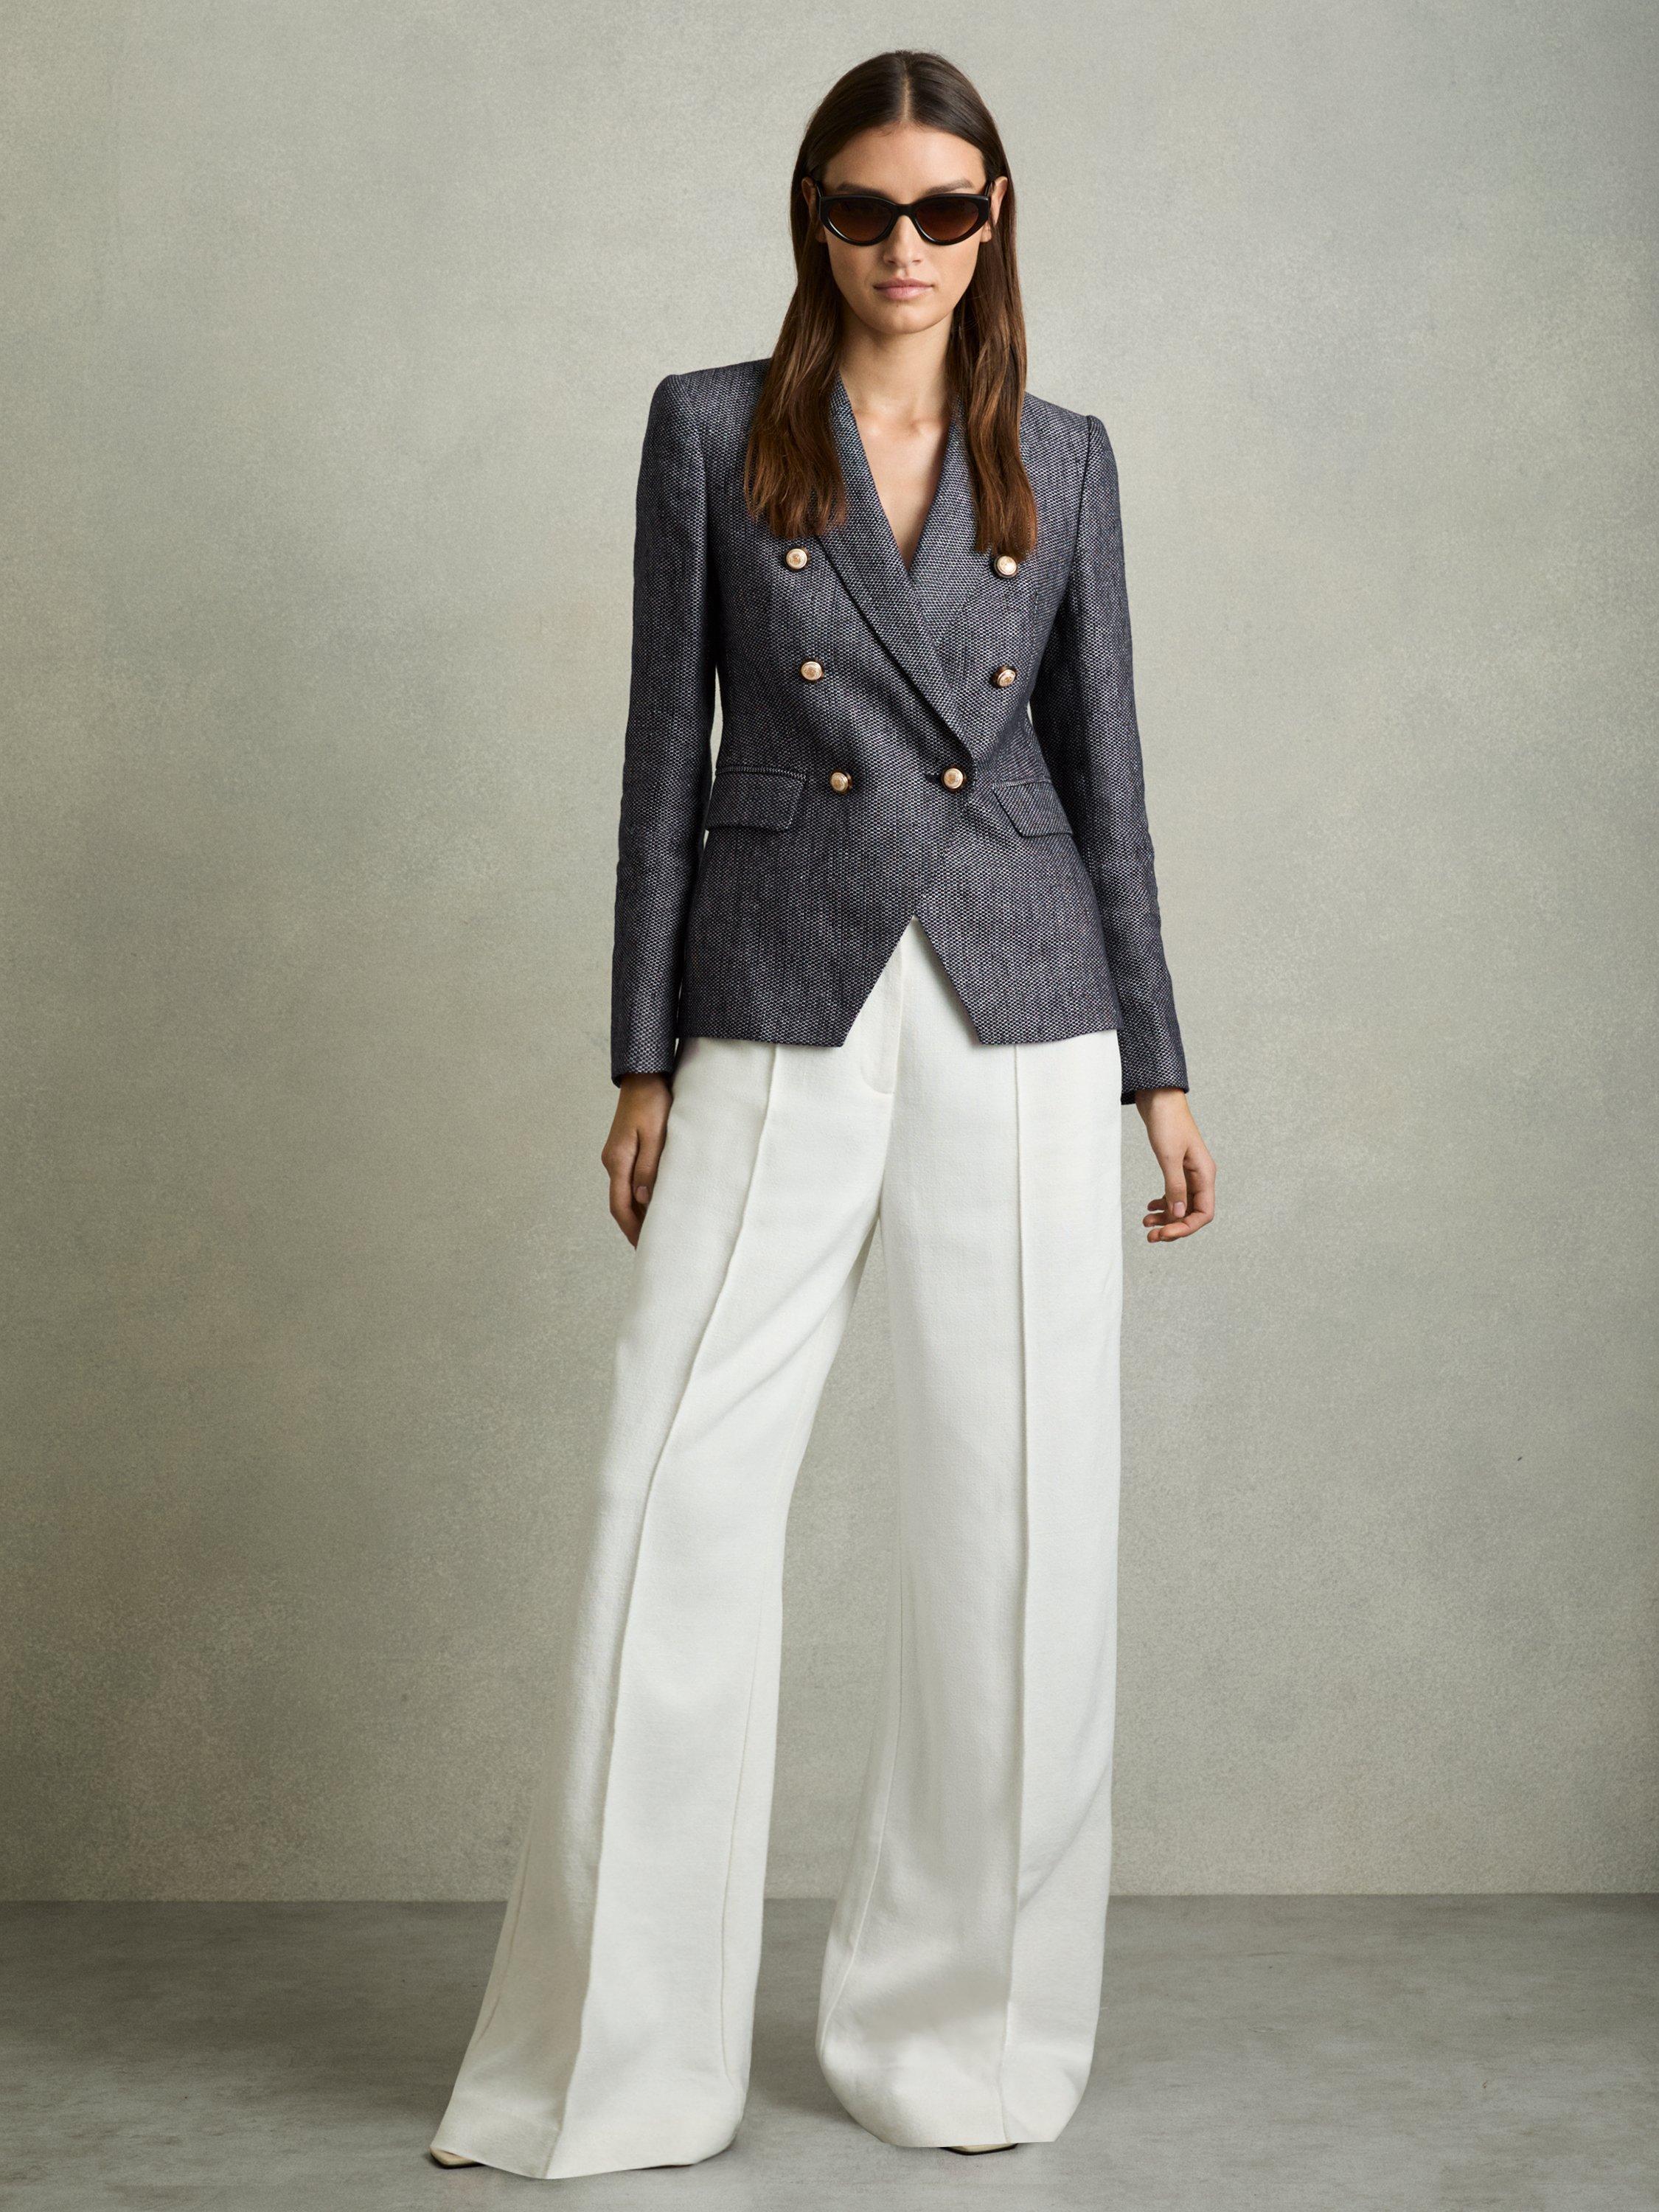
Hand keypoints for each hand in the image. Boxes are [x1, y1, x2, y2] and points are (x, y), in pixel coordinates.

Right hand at [602, 1073, 672, 1245]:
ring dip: (637, 1213)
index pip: (620, 1205)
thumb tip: (643, 1200)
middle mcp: (612, 1161)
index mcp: (617, 1160)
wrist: (643, 1077)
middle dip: (633, 1227)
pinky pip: (629, 1180)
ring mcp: (616, 1155)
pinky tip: (652, 1203)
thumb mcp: (656, 1136)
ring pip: (624, 1193)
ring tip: (654, 1231)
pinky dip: (639, 1197)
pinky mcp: (624, 1149)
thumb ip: (649, 1168)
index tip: (643, 1249)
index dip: (631, 1229)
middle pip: (620, 1203)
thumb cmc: (653, 1103)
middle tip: (651, 1248)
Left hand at [1134, 1089, 1215, 1242]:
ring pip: (1182, 1205)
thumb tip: (1179, 1214)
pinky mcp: (1176, 1167)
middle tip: (1150, 1237)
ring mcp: (1189, 1172)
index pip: (1204, 1213)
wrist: (1158, 1097)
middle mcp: (1200, 1176)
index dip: (1185, 1228)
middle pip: (1192, 1213)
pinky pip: (1174, 1193)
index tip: (1164, 1234)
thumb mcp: (1169, 1156)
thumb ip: (1175, 1186)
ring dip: (1166, 1218)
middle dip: (1173, 1227)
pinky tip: (1149, 1207)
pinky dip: (1163, 1204)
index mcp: (1205, 1174)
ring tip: (1145, 1225)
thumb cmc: (1167, 1122)